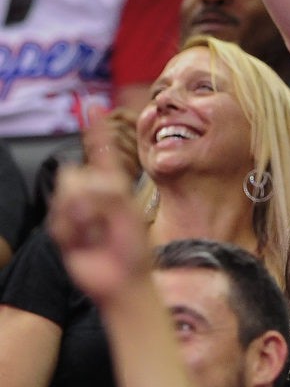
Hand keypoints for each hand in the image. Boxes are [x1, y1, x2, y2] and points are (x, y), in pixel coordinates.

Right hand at [47, 118, 151, 303]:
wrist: (123, 282)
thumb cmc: (134, 251)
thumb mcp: (130, 214)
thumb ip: (109, 191)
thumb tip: (79, 177)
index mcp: (116, 188)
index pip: (104, 154)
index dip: (98, 130)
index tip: (93, 104)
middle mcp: (95, 196)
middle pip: (77, 174)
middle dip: (90, 195)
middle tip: (105, 220)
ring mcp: (78, 212)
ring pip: (65, 194)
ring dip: (82, 215)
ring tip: (97, 234)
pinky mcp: (63, 230)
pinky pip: (57, 218)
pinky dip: (71, 230)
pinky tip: (85, 243)